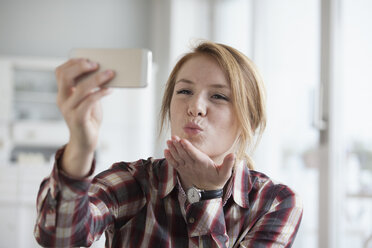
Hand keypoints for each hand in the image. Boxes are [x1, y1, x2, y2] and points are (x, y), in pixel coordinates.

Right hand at [55, 58, 114, 176]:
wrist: (86, 141)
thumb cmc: (89, 117)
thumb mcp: (88, 99)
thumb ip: (90, 87)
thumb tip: (104, 71)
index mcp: (63, 93)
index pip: (60, 72)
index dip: (73, 63)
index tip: (88, 59)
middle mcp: (62, 100)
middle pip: (65, 76)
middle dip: (81, 67)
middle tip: (97, 64)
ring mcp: (69, 110)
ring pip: (80, 88)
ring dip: (97, 79)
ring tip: (110, 74)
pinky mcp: (78, 119)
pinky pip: (89, 102)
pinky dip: (100, 93)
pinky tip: (110, 90)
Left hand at [164, 136, 234, 189]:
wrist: (207, 192)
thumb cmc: (217, 180)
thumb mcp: (225, 174)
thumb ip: (228, 164)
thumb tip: (233, 155)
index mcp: (203, 164)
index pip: (195, 155)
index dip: (189, 148)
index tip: (183, 140)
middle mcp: (193, 166)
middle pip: (184, 154)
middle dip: (178, 145)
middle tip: (173, 137)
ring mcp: (186, 168)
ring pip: (178, 158)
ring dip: (173, 149)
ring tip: (169, 141)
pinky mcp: (182, 171)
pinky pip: (174, 164)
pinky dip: (169, 158)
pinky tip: (166, 151)